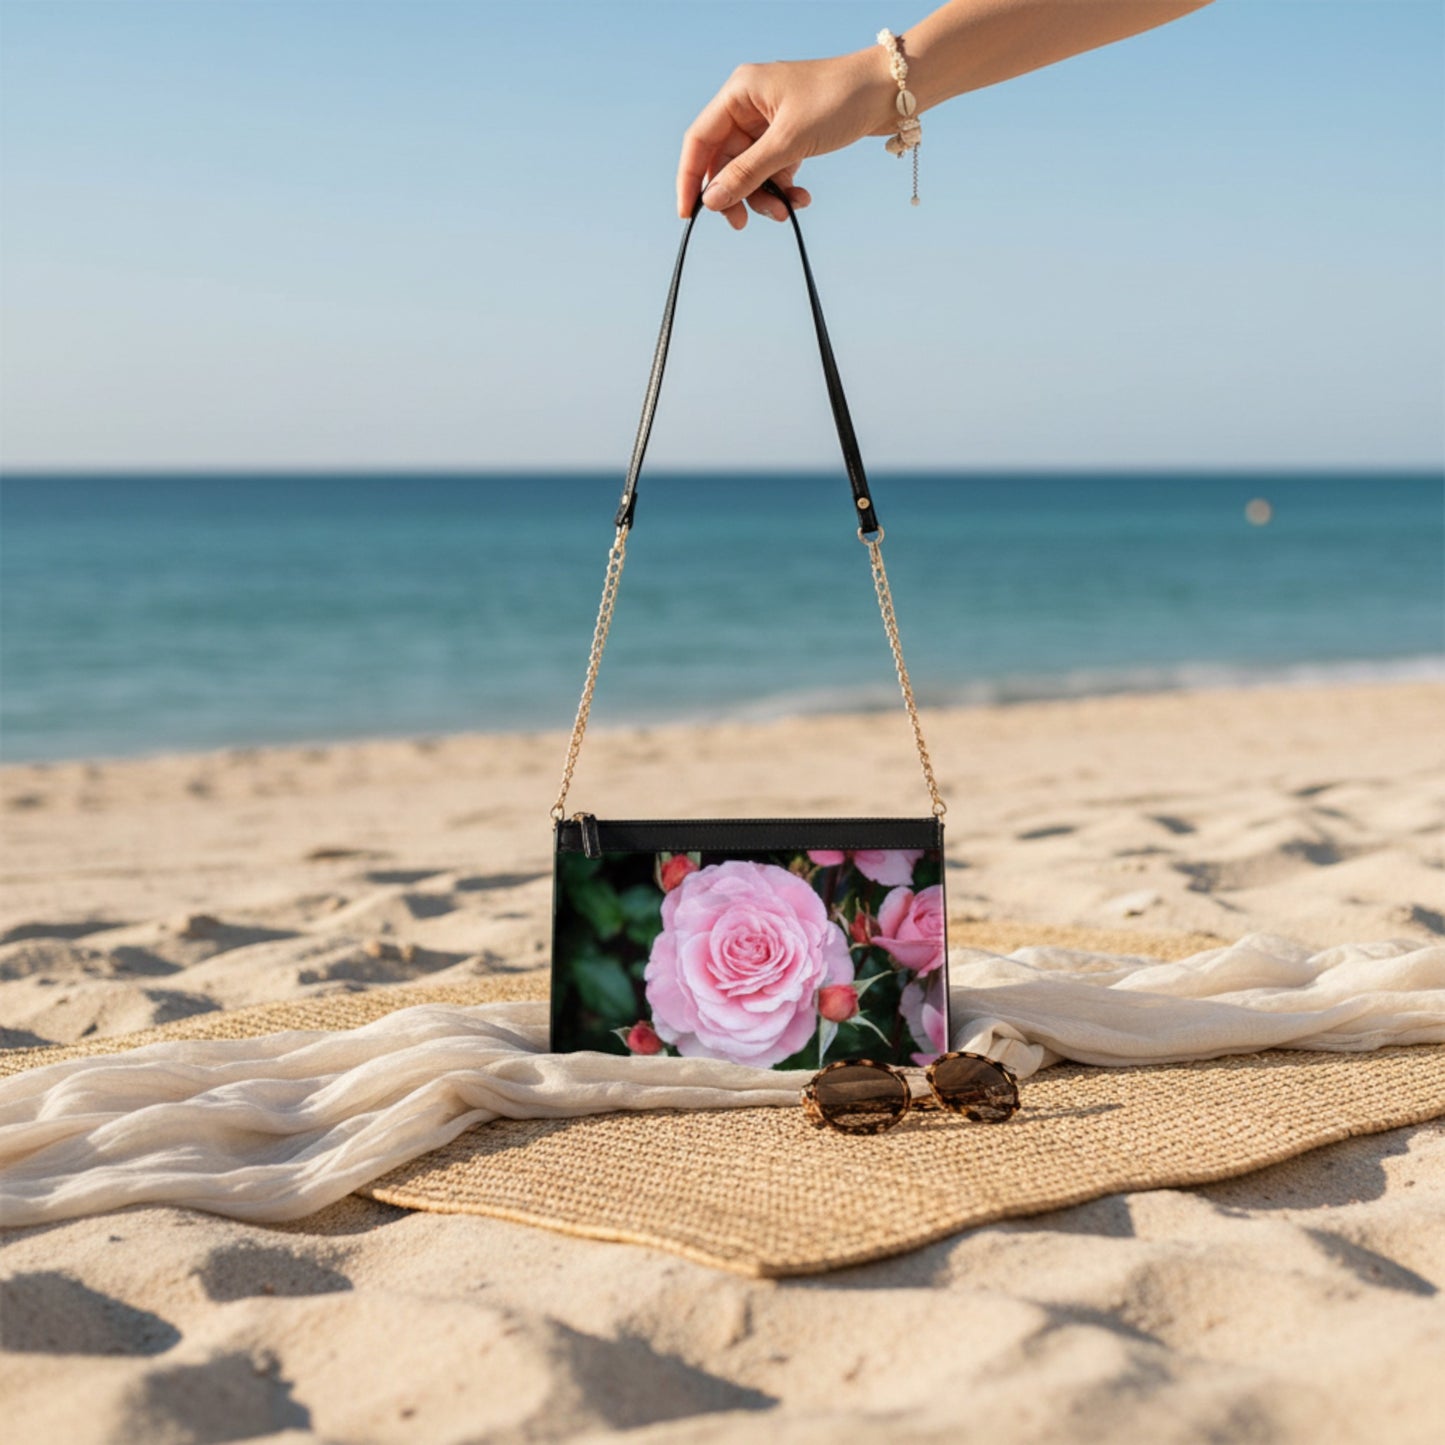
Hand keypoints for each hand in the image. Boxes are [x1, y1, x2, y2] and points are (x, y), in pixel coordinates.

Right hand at [676, 49, 898, 228]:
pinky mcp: (791, 136)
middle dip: (738, 194)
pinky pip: (774, 170)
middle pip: (725, 162)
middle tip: (744, 224)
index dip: (690, 179)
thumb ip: (748, 172)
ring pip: (751, 171)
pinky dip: (784, 188)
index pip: (700, 140)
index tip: (689, 215)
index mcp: (739, 93)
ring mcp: (770, 122)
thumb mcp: (789, 141)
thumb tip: (712, 201)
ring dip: (765, 196)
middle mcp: (750, 105)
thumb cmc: (838, 100)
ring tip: (788, 212)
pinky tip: (802, 198)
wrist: (888, 91)